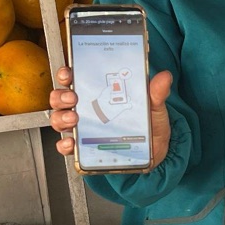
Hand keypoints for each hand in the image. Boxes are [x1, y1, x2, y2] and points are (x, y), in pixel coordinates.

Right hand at [49, 67, 172, 168]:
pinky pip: (67, 146)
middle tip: (73, 97)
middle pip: (61, 98)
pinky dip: (65, 145)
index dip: (66, 74)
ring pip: (60, 119)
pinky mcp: (85, 147)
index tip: (68, 73)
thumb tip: (164, 77)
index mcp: (99, 93)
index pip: (75, 79)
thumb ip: (156, 93)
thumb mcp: (154, 107)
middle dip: (61, 96)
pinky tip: (72, 143)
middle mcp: (86, 109)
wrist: (156, 151)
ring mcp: (84, 128)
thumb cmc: (150, 125)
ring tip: (74, 118)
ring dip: (62, 117)